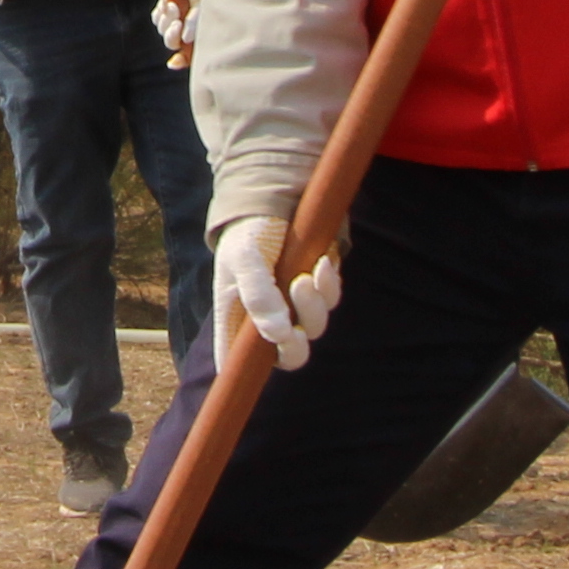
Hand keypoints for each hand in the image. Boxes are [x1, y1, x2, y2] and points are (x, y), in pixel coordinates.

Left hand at [148, 0, 192, 62]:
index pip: (186, 57)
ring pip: (162, 29)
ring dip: (166, 20)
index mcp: (197, 38)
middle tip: (177, 23)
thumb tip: (181, 46)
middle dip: (171, 34)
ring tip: (173, 5)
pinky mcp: (164, 11)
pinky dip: (160, 12)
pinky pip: (156, 17)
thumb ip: (193, 26)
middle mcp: (184, 33)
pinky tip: (165, 2)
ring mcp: (173, 22)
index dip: (180, 60)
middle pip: (171, 42)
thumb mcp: (202, 10)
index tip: (180, 50)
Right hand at [212, 212, 342, 368]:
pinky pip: (331, 299)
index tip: (261, 364)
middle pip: (288, 356)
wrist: (278, 195)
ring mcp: (295, 304)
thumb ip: (257, 296)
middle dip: (296, 345)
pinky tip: (321, 262)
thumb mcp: (244, 258)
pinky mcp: (319, 287)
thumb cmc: (249, 229)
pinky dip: (329, 284)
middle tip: (295, 328)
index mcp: (237, 316)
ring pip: (315, 327)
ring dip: (314, 307)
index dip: (246, 374)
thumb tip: (278, 334)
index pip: (237, 361)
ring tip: (305, 276)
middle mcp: (268, 317)